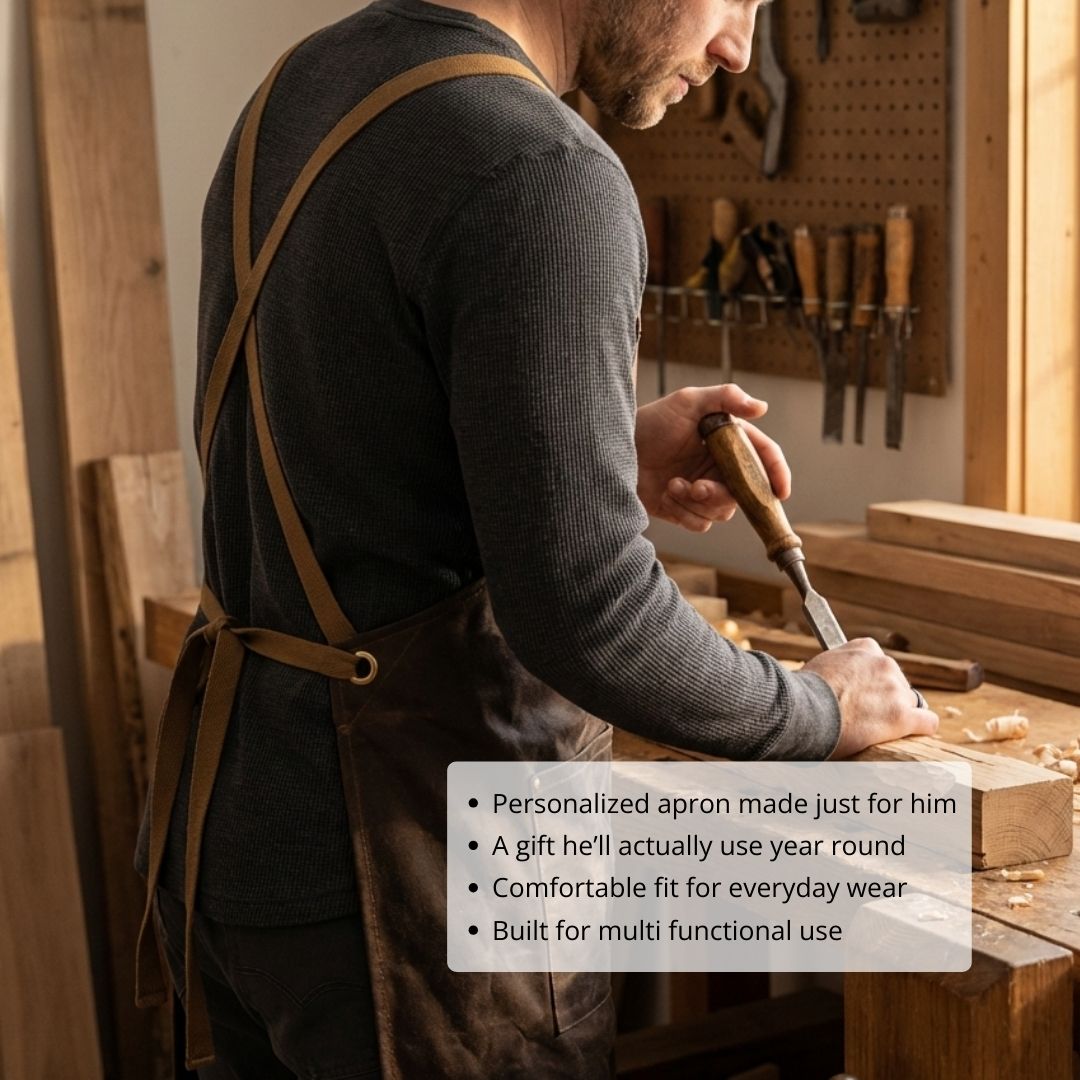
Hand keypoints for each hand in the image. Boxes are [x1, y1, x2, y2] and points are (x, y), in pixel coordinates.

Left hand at [635, 384, 790, 532]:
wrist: (615, 451)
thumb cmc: (651, 422)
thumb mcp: (687, 402)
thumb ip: (724, 397)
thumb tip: (762, 407)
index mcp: (728, 442)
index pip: (763, 457)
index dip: (777, 474)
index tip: (780, 492)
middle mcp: (720, 468)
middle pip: (744, 493)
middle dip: (722, 494)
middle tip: (698, 487)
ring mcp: (702, 490)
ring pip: (723, 512)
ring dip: (697, 503)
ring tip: (672, 485)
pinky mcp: (684, 510)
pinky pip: (700, 525)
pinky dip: (684, 514)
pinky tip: (665, 495)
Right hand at [800, 639, 939, 758]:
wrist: (803, 710)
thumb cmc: (803, 692)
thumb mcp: (820, 664)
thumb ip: (839, 666)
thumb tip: (836, 679)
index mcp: (865, 648)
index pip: (880, 661)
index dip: (872, 680)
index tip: (862, 692)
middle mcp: (884, 664)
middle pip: (897, 683)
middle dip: (885, 698)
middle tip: (866, 714)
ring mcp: (895, 690)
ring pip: (910, 703)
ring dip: (897, 714)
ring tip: (876, 728)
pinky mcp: (902, 717)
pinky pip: (927, 722)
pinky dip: (920, 728)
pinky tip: (910, 734)